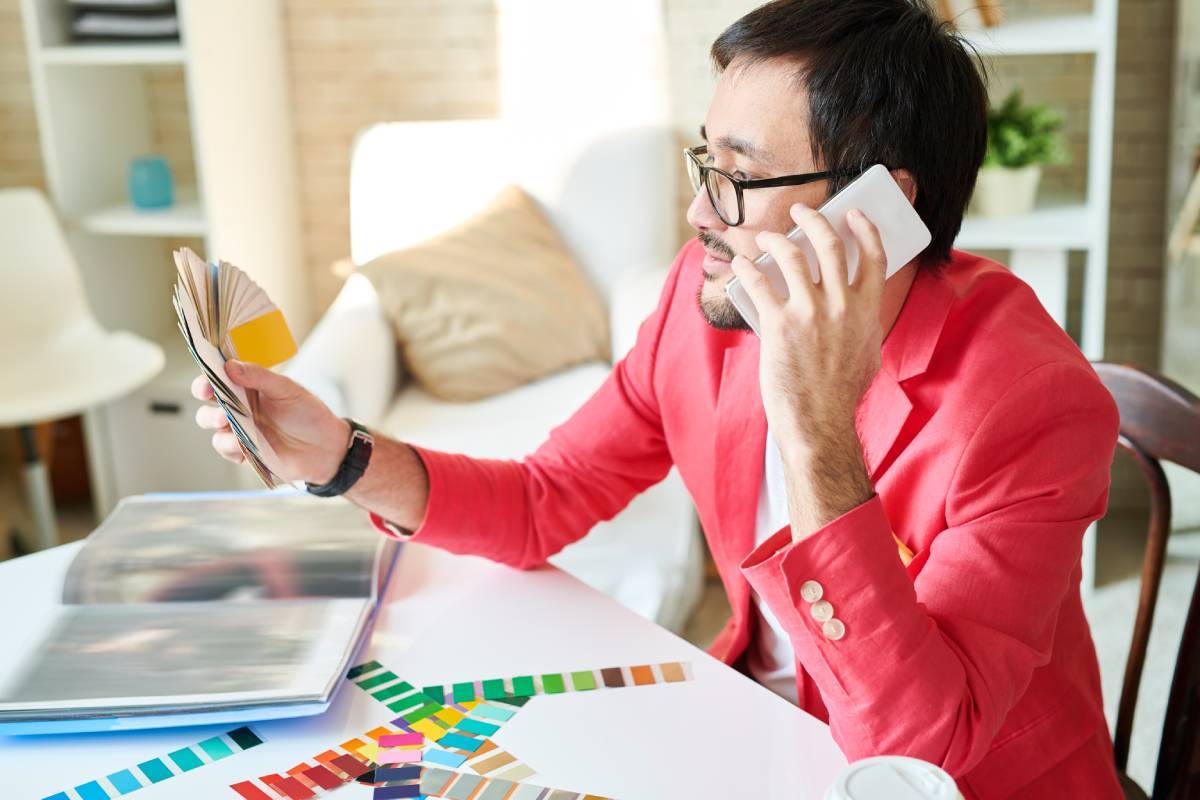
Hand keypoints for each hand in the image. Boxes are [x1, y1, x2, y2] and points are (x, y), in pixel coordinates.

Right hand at [191, 361, 349, 484]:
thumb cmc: (309, 414)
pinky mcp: (243, 450)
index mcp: (249, 386)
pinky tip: (242, 444)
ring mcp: (240, 428)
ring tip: (227, 420)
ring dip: (213, 420)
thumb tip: (230, 366)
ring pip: (210, 422)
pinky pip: (224, 446)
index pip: (220, 376)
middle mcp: (240, 405)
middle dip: (204, 396)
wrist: (325, 448)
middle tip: (211, 396)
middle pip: (208, 399)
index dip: (208, 376)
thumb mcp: (287, 390)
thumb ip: (259, 377)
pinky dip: (229, 444)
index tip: (207, 380)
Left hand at [730, 203, 885, 536]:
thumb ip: (862, 324)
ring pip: (791, 255)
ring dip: (775, 238)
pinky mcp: (779, 325)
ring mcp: (810, 313)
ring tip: (767, 237)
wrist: (819, 422)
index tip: (852, 214)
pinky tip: (742, 264)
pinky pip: (759, 283)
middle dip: (813, 219)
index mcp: (866, 310)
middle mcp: (841, 305)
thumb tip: (853, 307)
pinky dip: (748, 268)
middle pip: (828, 243)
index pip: (874, 255)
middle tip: (800, 211)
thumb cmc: (841, 394)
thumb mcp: (866, 353)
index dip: (864, 228)